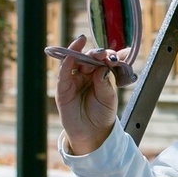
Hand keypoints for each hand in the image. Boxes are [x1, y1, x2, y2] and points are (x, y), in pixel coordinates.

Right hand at [54, 35, 122, 154]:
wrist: (93, 133)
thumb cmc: (102, 114)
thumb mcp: (109, 98)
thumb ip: (105, 82)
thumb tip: (102, 67)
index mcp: (98, 74)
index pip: (101, 60)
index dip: (107, 55)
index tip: (114, 55)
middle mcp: (85, 75)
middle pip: (87, 58)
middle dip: (94, 53)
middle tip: (102, 52)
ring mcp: (73, 80)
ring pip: (73, 61)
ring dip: (78, 51)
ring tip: (83, 43)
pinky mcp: (63, 88)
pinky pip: (63, 73)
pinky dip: (66, 63)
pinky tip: (71, 55)